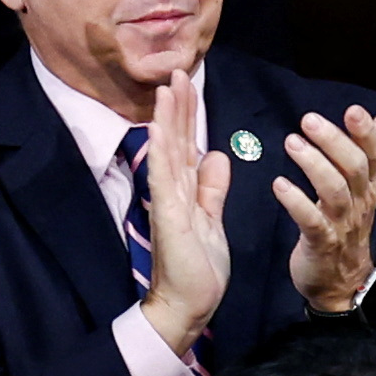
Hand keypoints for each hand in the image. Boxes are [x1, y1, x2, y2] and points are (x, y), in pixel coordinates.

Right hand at [132, 66, 234, 355]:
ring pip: (168, 152)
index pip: (187, 144)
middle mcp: (172, 191)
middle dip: (177, 106)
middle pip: (175, 140)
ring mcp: (168, 203)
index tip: (188, 84)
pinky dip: (162, 153)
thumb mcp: (211, 219)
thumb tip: (217, 156)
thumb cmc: (198, 268)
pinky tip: (158, 128)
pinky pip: (164, 180)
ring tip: (167, 87)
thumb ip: (212, 189)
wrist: (188, 305)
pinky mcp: (169, 218)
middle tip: (177, 70)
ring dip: (167, 119)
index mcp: (185, 191)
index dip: (187, 114)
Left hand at [274, 98, 375, 314]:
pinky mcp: (322, 244)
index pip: (374, 155)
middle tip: (309, 120)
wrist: (342, 283)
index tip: (354, 110)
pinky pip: (312, 222)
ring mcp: (342, 224)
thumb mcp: (365, 183)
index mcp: (368, 185)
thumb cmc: (348, 224)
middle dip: (334, 142)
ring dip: (314, 166)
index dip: (367, 132)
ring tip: (291, 143)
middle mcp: (359, 202)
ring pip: (334, 192)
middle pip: (354, 169)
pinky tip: (279, 185)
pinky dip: (296, 203)